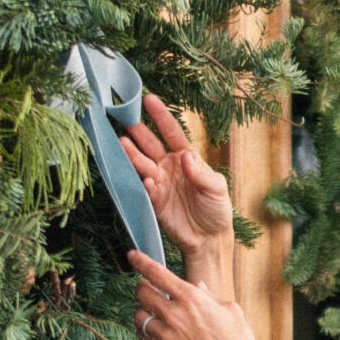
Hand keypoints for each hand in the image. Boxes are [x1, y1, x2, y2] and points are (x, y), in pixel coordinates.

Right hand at [120, 94, 233, 289]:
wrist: (210, 239)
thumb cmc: (217, 210)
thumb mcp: (217, 188)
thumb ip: (201, 173)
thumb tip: (186, 157)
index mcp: (186, 158)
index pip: (172, 132)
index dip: (161, 116)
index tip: (149, 99)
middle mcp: (170, 167)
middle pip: (150, 144)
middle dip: (138, 130)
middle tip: (123, 116)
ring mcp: (160, 183)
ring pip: (143, 164)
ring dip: (133, 154)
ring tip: (122, 142)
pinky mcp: (155, 202)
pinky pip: (147, 190)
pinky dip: (146, 185)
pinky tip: (148, 181)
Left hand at [130, 248, 272, 339]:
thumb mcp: (229, 309)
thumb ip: (208, 295)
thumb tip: (197, 286)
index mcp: (191, 298)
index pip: (157, 273)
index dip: (141, 261)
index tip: (132, 255)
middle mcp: (174, 315)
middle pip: (141, 293)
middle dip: (142, 287)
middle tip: (147, 288)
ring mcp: (167, 336)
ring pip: (138, 317)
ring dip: (142, 311)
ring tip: (151, 312)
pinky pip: (144, 338)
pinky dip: (145, 333)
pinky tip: (154, 332)